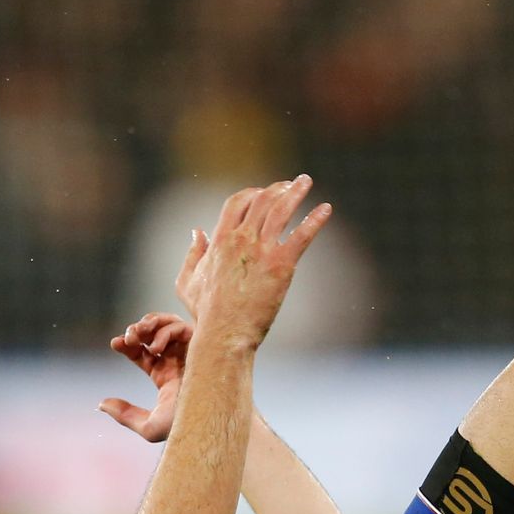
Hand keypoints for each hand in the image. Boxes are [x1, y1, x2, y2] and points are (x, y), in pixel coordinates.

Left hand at [100, 312, 193, 443]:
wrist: (208, 421)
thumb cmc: (185, 426)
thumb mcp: (148, 426)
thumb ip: (125, 415)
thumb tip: (101, 404)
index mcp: (166, 375)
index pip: (143, 352)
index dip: (127, 345)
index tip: (114, 343)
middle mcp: (177, 360)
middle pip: (153, 333)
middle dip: (137, 330)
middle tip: (128, 338)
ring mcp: (189, 352)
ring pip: (167, 323)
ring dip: (149, 323)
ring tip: (138, 334)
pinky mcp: (201, 346)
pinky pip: (181, 326)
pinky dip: (165, 331)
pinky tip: (156, 347)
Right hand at [177, 175, 331, 350]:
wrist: (225, 332)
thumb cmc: (206, 313)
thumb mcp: (187, 281)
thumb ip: (193, 254)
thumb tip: (196, 231)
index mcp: (220, 240)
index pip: (237, 202)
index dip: (251, 193)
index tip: (262, 192)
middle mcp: (242, 239)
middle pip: (262, 200)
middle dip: (277, 188)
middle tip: (290, 183)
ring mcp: (262, 251)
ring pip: (281, 210)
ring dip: (295, 191)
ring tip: (306, 181)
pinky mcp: (282, 265)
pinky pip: (302, 235)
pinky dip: (315, 219)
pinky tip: (326, 209)